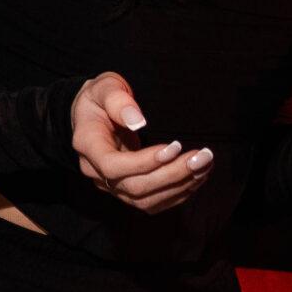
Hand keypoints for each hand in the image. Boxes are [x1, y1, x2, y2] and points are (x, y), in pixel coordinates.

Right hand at [72, 72, 212, 212]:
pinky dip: (177, 194)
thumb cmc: (100, 99)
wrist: (92, 115)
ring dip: (179, 186)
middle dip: (172, 174)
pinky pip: (152, 203)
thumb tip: (137, 121)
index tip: (174, 146)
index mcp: (87, 144)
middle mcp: (95, 171)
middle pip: (134, 187)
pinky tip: (196, 177)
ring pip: (145, 200)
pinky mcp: (125, 191)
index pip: (112, 165)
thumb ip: (118, 101)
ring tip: (204, 166)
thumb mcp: (105, 88)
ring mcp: (110, 185)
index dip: (144, 162)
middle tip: (202, 156)